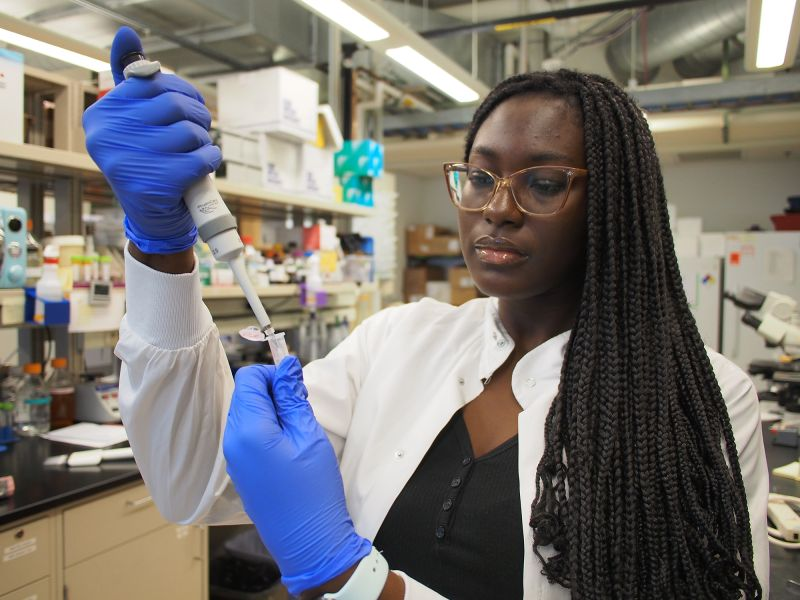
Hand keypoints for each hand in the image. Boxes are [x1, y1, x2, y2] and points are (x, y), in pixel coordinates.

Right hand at [83, 26, 220, 253]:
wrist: (154, 220)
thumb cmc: (151, 163)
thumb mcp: (137, 122)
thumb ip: (133, 81)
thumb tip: (125, 34)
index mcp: (101, 114)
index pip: (154, 81)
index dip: (183, 92)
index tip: (191, 107)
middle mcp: (106, 136)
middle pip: (174, 104)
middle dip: (198, 117)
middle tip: (199, 133)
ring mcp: (127, 161)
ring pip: (190, 132)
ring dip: (204, 142)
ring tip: (196, 154)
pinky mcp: (152, 185)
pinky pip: (200, 158)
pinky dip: (211, 161)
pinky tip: (204, 168)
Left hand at [223, 358, 371, 595]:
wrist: (309, 541)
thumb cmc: (313, 490)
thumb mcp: (309, 436)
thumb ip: (293, 398)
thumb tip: (286, 365)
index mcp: (248, 430)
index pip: (249, 378)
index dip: (274, 375)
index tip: (297, 388)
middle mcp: (233, 442)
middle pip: (245, 394)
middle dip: (272, 392)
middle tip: (301, 409)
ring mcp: (234, 458)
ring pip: (246, 414)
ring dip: (271, 411)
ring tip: (298, 430)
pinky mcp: (240, 470)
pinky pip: (247, 435)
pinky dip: (266, 430)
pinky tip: (289, 446)